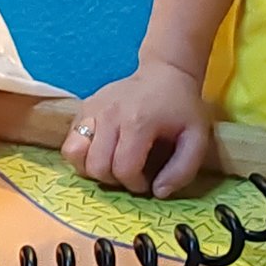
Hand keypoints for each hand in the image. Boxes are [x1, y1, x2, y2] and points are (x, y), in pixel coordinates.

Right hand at [63, 60, 213, 197]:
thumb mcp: (196, 139)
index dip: (135, 184)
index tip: (147, 182)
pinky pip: (70, 141)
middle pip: (97, 165)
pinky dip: (81, 154)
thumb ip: (183, 170)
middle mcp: (109, 115)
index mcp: (138, 122)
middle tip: (130, 173)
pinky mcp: (83, 107)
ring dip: (92, 168)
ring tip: (111, 164)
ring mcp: (92, 109)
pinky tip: (101, 152)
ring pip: (74, 153)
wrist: (165, 73)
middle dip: (114, 179)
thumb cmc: (182, 108)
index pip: (123, 168)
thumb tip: (158, 192)